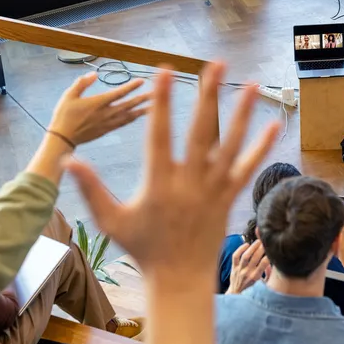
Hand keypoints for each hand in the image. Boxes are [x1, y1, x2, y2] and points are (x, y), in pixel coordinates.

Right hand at [48, 73, 149, 146]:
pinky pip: (124, 123)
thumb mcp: (68, 95)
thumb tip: (94, 74)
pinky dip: (133, 118)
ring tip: (154, 106)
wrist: (62, 139)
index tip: (142, 81)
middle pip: (129, 105)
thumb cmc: (63, 115)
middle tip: (156, 93)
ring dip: (142, 110)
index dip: (131, 87)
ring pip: (129, 115)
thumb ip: (82, 83)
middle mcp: (106, 114)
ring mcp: (108, 123)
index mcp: (98, 103)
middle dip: (143, 99)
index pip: (118, 93)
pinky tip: (139, 115)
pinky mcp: (107, 130)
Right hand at [67, 63, 280, 284]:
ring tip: (252, 85)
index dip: (163, 102)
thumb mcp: (111, 221)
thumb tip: (68, 160)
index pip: (160, 135)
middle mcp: (190, 183)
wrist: (179, 279)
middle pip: (201, 132)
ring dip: (242, 114)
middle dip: (209, 96)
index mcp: (159, 184)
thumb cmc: (142, 249)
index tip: (166, 71)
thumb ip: (90, 189)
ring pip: (231, 146)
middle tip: (217, 64)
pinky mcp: (229, 198)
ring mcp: (213, 190)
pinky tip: (274, 125)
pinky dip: (261, 148)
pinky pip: (247, 169)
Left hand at [227, 240, 269, 294]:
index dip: (269, 255)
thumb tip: (271, 266)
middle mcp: (247, 273)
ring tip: (258, 241)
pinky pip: (235, 256)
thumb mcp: (263, 285)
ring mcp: (239, 269)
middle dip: (262, 248)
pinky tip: (246, 245)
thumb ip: (268, 275)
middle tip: (266, 242)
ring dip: (253, 247)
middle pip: (255, 257)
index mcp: (256, 277)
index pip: (264, 263)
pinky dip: (240, 249)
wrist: (236, 294)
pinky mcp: (234, 267)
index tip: (272, 251)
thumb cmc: (251, 289)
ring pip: (246, 255)